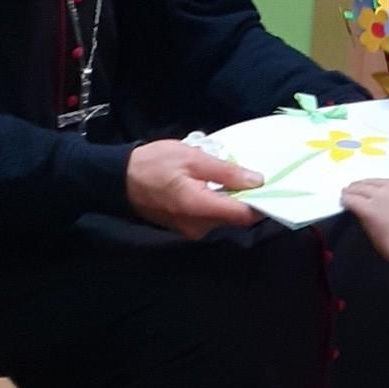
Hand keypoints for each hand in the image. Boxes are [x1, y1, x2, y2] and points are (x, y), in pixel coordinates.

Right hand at [125, 139, 263, 236]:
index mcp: (201, 208)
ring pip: (223, 217)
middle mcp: (199, 227)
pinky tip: (209, 185)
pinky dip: (215, 202)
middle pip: (235, 217)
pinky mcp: (185, 228)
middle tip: (243, 172)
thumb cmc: (154, 164)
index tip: (270, 185)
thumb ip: (226, 172)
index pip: (245, 216)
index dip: (262, 202)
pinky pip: (210, 217)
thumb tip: (258, 181)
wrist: (117, 179)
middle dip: (244, 197)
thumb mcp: (193, 157)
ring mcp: (191, 230)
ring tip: (222, 175)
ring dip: (228, 198)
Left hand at [340, 176, 388, 261]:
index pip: (385, 182)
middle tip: (352, 190)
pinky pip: (351, 200)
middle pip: (370, 183)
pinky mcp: (368, 208)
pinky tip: (343, 204)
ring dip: (351, 192)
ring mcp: (381, 197)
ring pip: (359, 189)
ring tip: (345, 196)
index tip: (367, 189)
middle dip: (360, 187)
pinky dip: (346, 201)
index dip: (373, 186)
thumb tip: (385, 205)